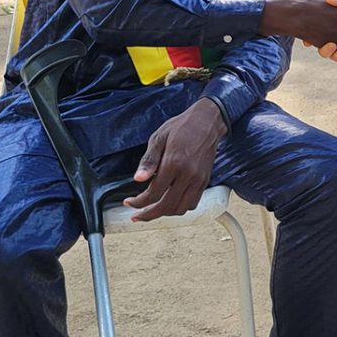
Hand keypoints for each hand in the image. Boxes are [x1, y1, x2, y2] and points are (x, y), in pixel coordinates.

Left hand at [124, 98, 226, 220]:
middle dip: (148, 214)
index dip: (139, 202)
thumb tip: (138, 179)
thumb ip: (149, 160)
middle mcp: (188, 174)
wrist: (207, 121)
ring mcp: (198, 179)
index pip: (153, 193)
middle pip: (166, 206)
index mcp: (173, 163)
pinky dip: (180, 208)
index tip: (129, 203)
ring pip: (181, 208)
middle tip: (137, 215)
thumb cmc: (182, 127)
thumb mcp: (158, 138)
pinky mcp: (205, 180)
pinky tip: (170, 203)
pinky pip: (193, 203)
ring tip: (153, 210)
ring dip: (165, 213)